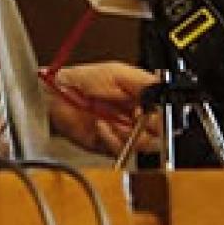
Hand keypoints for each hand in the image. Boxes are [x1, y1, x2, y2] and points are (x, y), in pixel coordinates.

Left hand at [42, 61, 161, 156]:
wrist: (56, 95)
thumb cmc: (82, 80)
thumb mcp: (117, 73)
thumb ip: (145, 83)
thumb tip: (164, 91)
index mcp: (144, 98)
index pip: (167, 112)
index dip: (162, 114)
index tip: (147, 110)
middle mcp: (138, 117)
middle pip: (161, 133)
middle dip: (146, 126)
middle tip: (132, 116)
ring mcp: (126, 133)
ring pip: (144, 146)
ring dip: (128, 133)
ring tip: (110, 119)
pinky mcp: (112, 147)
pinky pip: (122, 152)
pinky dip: (112, 139)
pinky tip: (101, 126)